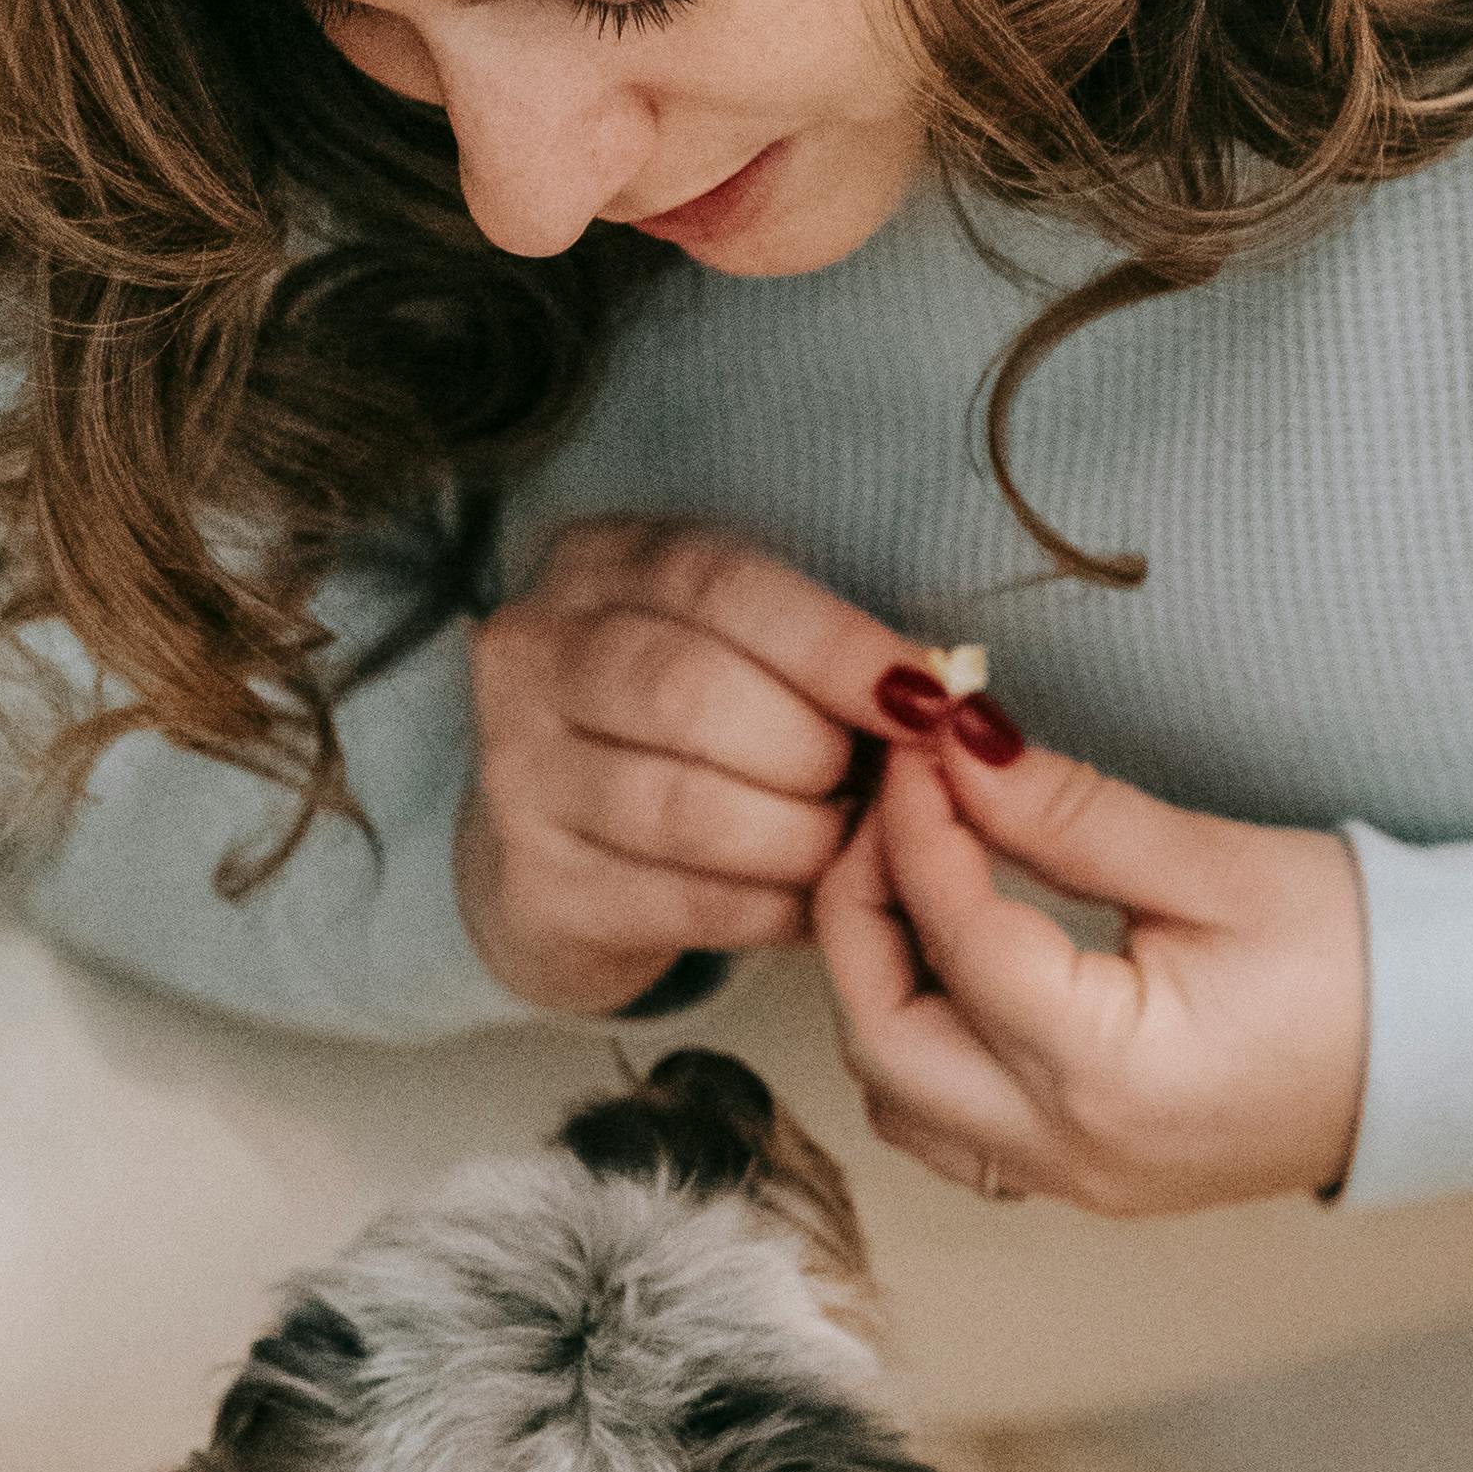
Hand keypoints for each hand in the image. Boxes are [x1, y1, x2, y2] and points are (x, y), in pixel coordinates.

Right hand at [455, 518, 919, 1016]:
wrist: (571, 844)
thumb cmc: (695, 726)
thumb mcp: (746, 648)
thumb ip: (828, 658)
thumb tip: (954, 703)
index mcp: (602, 563)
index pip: (720, 585)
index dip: (836, 646)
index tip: (929, 697)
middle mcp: (534, 652)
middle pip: (689, 692)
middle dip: (813, 747)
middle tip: (872, 783)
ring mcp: (518, 772)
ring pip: (686, 807)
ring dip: (802, 836)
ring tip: (850, 842)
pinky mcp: (537, 885)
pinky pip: (684, 903)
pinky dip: (774, 908)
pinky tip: (813, 900)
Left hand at [811, 715, 1370, 1215]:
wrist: (1459, 1060)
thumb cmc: (1366, 961)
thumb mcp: (1216, 865)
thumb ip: (1069, 812)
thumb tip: (962, 746)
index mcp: (1107, 1072)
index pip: (957, 935)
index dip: (918, 823)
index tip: (923, 741)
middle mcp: (1071, 1149)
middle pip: (881, 1035)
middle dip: (861, 909)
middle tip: (895, 807)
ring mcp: (1075, 1182)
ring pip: (899, 1096)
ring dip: (881, 984)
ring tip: (924, 875)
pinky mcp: (1087, 1181)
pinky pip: (951, 1126)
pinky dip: (925, 1043)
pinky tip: (960, 959)